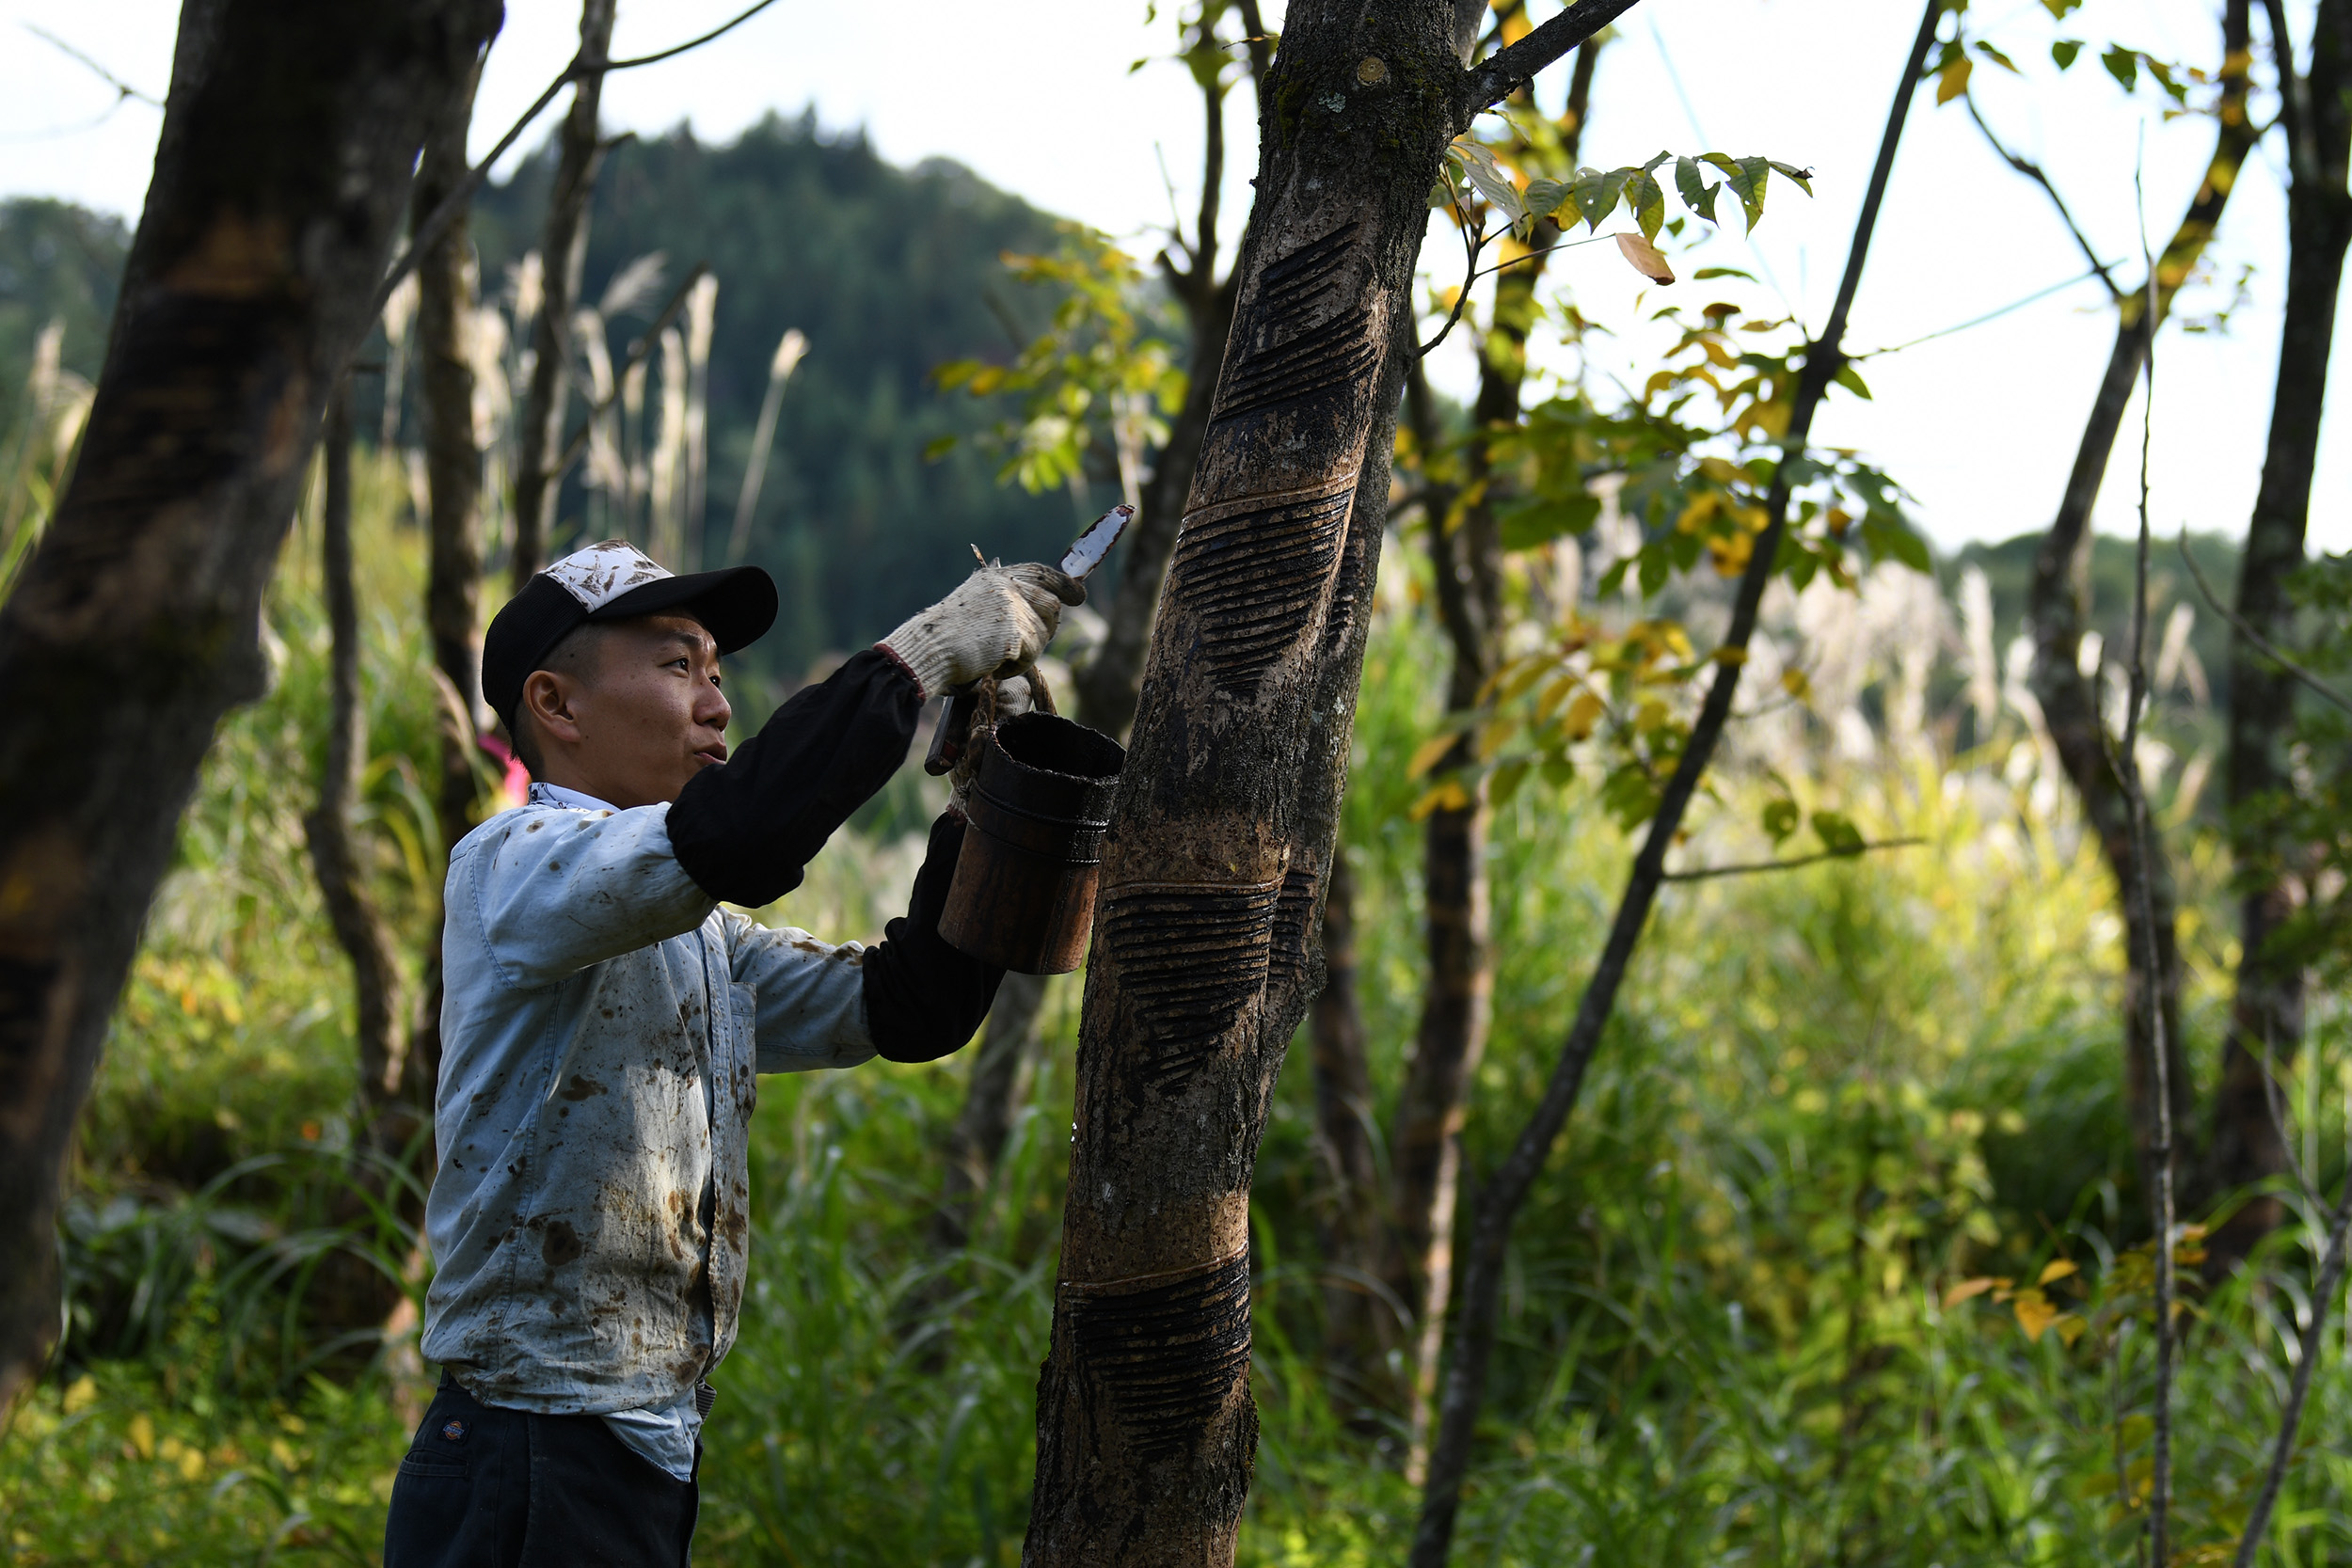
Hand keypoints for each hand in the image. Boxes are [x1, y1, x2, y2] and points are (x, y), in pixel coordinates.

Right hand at [879, 563, 1084, 699]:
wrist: (928, 650)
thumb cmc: (946, 637)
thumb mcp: (978, 607)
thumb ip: (1008, 602)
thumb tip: (1050, 608)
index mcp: (995, 578)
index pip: (1040, 572)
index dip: (1064, 583)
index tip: (1079, 595)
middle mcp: (1006, 586)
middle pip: (1052, 605)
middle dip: (1045, 629)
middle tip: (1022, 647)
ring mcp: (1012, 606)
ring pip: (1043, 634)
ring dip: (1026, 653)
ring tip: (994, 656)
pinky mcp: (1014, 630)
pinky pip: (1031, 655)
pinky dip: (1014, 667)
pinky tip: (991, 665)